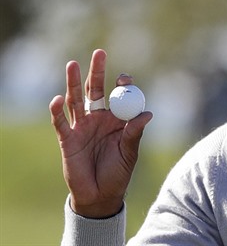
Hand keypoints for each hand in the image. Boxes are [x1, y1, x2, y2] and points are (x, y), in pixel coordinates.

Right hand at [50, 49, 151, 217]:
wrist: (100, 195)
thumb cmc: (118, 172)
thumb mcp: (130, 152)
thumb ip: (135, 133)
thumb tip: (147, 113)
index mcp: (117, 119)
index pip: (119, 96)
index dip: (122, 85)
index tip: (124, 78)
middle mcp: (98, 118)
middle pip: (95, 90)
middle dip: (96, 72)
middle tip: (99, 53)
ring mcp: (82, 127)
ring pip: (76, 100)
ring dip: (73, 83)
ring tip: (72, 64)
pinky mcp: (67, 139)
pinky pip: (61, 122)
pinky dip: (58, 111)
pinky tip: (58, 98)